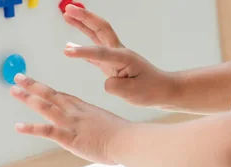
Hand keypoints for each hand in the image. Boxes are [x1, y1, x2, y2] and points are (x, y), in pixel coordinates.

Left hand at [10, 73, 130, 164]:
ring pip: (46, 107)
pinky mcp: (70, 137)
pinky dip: (31, 128)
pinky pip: (46, 131)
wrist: (128, 140)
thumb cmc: (123, 136)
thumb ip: (96, 126)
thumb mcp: (107, 125)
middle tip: (18, 77)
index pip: (62, 96)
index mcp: (84, 109)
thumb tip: (94, 131)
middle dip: (33, 85)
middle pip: (50, 95)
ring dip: (28, 98)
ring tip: (13, 90)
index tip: (36, 84)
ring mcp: (71, 123)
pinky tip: (18, 126)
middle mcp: (75, 112)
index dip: (47, 90)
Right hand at [63, 5, 177, 107]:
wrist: (163, 89)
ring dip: (82, 24)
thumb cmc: (151, 90)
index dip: (83, 52)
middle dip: (84, 17)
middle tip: (67, 9)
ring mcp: (115, 56)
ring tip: (66, 15)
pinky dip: (82, 45)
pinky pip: (95, 51)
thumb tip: (105, 81)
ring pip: (96, 35)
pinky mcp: (112, 63)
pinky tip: (70, 45)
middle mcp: (119, 52)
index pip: (100, 53)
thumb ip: (115, 86)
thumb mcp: (133, 93)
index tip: (67, 51)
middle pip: (100, 28)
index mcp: (124, 58)